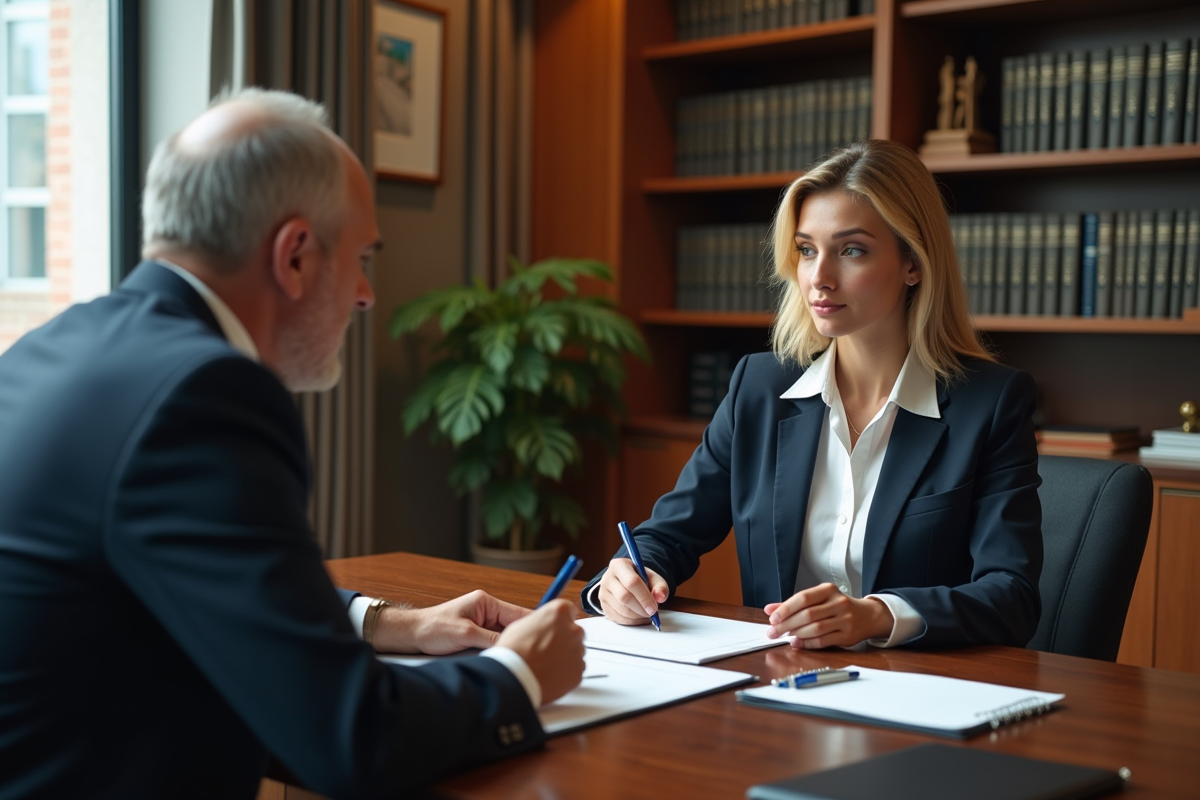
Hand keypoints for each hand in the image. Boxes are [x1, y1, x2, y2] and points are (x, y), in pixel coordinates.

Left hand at [372, 589, 529, 654]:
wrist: (409, 637)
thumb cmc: (432, 628)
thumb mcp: (465, 634)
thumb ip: (491, 639)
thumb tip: (513, 647)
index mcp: (487, 603)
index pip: (519, 613)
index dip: (536, 623)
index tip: (552, 632)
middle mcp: (487, 613)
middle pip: (516, 627)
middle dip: (525, 639)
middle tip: (540, 653)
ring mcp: (483, 627)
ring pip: (506, 639)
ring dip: (511, 649)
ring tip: (523, 659)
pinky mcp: (477, 640)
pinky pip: (496, 647)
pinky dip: (501, 654)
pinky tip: (506, 663)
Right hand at [496, 599, 585, 704]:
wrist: (514, 678)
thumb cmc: (514, 651)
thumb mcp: (521, 624)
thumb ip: (541, 621)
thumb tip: (544, 624)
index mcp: (560, 612)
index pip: (569, 610)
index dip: (560, 619)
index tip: (555, 626)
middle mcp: (573, 629)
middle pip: (574, 631)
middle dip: (564, 638)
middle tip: (547, 648)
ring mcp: (578, 651)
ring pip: (576, 651)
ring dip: (565, 655)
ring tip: (545, 663)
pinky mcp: (579, 671)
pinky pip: (575, 668)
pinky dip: (566, 671)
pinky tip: (550, 673)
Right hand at [598, 558, 667, 625]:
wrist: (627, 581)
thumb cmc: (641, 578)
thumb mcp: (653, 578)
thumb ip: (660, 586)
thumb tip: (660, 597)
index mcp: (620, 565)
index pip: (631, 582)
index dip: (644, 597)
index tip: (654, 608)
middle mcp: (607, 578)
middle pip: (624, 597)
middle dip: (641, 609)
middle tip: (652, 613)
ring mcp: (603, 593)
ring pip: (621, 610)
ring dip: (637, 616)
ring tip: (646, 614)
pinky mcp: (603, 605)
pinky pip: (617, 618)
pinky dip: (631, 621)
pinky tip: (638, 617)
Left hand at [763, 583, 893, 648]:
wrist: (868, 615)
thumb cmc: (837, 606)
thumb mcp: (818, 599)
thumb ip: (793, 604)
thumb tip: (769, 610)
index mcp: (828, 590)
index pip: (803, 598)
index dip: (785, 609)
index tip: (772, 618)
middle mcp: (838, 603)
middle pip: (807, 615)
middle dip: (786, 624)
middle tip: (773, 631)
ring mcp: (844, 620)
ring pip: (815, 629)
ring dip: (796, 634)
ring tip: (785, 636)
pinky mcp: (847, 636)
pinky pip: (823, 641)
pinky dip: (807, 643)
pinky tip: (797, 643)